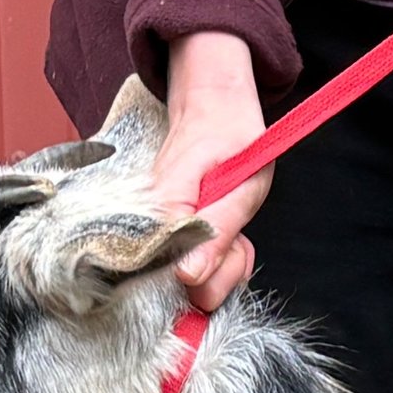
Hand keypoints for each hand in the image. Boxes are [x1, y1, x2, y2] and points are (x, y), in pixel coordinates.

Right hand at [155, 32, 273, 310]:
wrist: (213, 109)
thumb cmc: (232, 139)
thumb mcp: (243, 185)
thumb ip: (218, 233)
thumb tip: (188, 277)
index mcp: (163, 206)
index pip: (172, 271)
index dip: (208, 276)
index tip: (233, 251)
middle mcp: (149, 222)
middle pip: (181, 284)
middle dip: (222, 274)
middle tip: (239, 242)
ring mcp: (155, 230)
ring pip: (192, 280)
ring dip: (225, 265)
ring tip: (236, 233)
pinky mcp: (166, 236)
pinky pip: (195, 268)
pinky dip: (220, 259)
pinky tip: (227, 235)